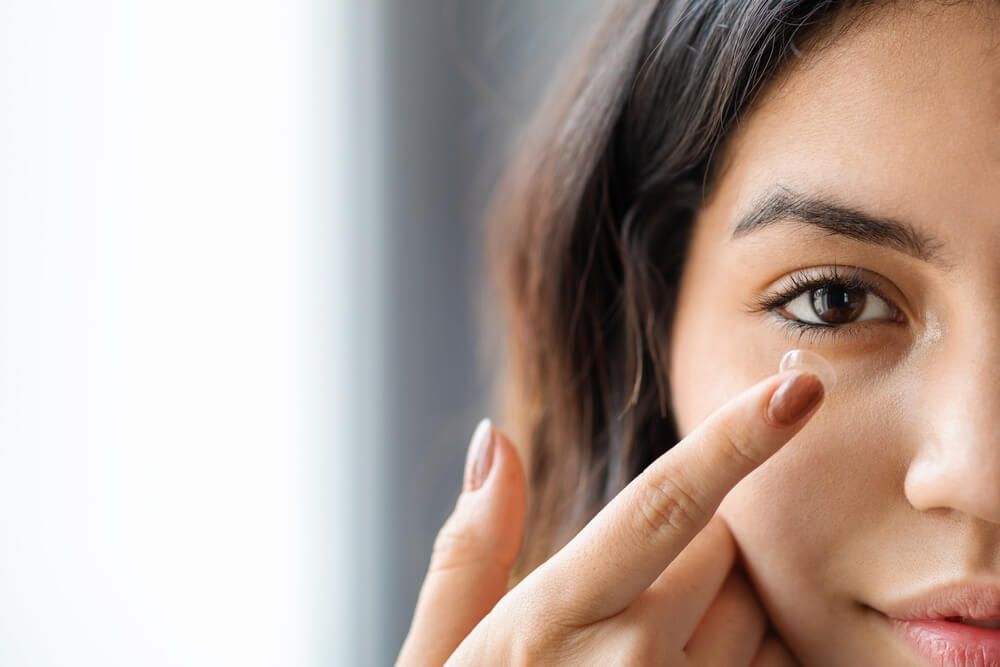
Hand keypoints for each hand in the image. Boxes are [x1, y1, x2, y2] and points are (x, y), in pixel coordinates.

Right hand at [396, 368, 824, 665]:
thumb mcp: (436, 657)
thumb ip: (466, 548)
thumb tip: (491, 441)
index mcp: (553, 620)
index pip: (664, 504)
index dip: (738, 438)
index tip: (799, 388)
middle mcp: (631, 663)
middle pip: (721, 547)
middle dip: (695, 544)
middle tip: (632, 592)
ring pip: (758, 614)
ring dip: (726, 608)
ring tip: (650, 656)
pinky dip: (746, 661)